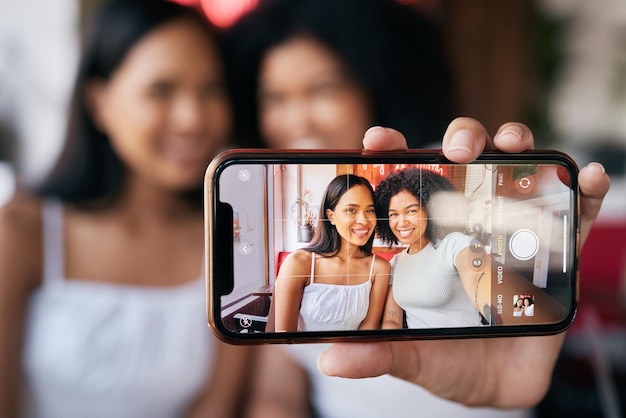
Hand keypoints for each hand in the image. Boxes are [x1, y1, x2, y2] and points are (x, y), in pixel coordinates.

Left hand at [317, 118, 610, 408]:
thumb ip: (376, 354)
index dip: (390, 154)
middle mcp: (466, 223)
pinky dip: (584, 190)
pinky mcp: (554, 252)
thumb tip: (333, 361)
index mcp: (424, 236)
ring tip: (514, 144)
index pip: (405, 182)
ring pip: (516, 172)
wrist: (494, 385)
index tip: (378, 141)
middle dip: (461, 139)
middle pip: (464, 162)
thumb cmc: (445, 358)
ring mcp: (510, 231)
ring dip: (517, 146)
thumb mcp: (410, 355)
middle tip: (458, 148)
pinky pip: (574, 213)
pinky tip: (586, 178)